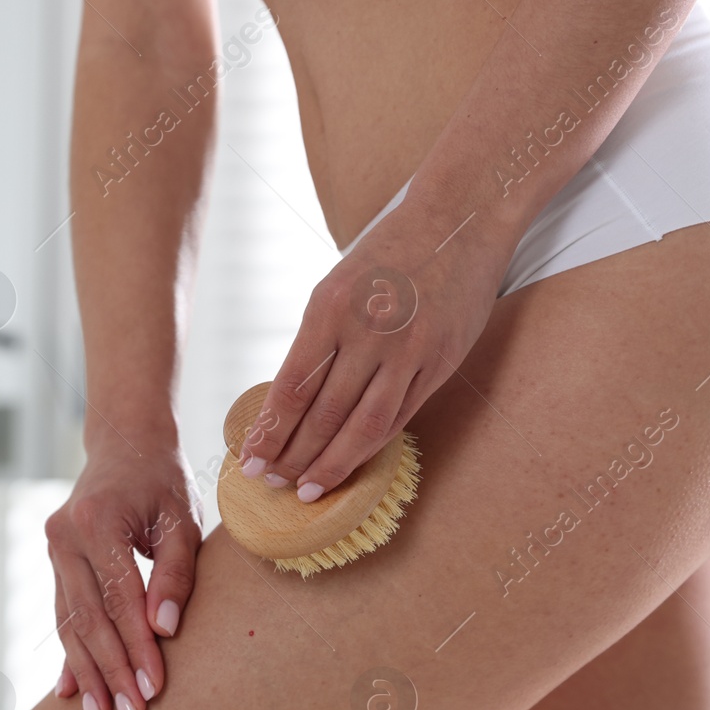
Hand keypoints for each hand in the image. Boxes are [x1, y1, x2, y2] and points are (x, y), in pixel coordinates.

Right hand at [43, 444, 201, 709]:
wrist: (125, 443)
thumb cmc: (162, 481)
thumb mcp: (182, 520)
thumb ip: (176, 574)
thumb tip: (165, 631)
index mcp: (97, 522)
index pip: (120, 599)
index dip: (136, 647)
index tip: (153, 687)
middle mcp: (64, 537)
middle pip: (88, 619)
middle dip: (110, 671)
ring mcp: (53, 550)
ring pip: (69, 623)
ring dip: (87, 673)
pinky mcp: (55, 562)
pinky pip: (63, 614)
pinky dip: (69, 654)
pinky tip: (69, 692)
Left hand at [236, 206, 505, 499]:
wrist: (458, 221)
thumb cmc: (387, 254)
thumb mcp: (336, 287)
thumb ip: (317, 341)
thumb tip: (288, 404)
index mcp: (330, 307)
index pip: (292, 388)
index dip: (269, 434)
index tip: (251, 463)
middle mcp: (368, 331)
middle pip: (324, 415)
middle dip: (294, 457)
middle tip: (273, 485)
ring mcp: (409, 350)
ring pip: (363, 426)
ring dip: (332, 464)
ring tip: (309, 489)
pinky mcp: (440, 362)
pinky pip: (399, 416)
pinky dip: (371, 445)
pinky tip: (352, 462)